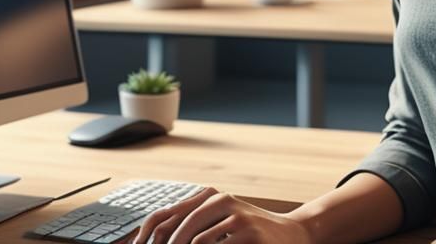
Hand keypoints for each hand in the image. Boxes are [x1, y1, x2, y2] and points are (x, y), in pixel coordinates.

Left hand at [129, 186, 312, 243]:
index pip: (162, 217)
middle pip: (174, 231)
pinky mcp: (248, 232)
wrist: (292, 234)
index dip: (143, 240)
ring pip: (193, 242)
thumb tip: (148, 240)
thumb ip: (190, 226)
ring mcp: (236, 215)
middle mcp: (220, 200)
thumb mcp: (219, 223)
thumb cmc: (249, 232)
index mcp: (208, 197)